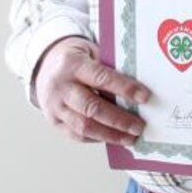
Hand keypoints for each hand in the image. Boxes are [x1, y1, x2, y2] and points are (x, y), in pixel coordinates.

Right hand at [34, 37, 150, 143]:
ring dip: (110, 135)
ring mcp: (54, 106)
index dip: (124, 88)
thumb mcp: (91, 53)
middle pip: (92, 107)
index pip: (101, 77)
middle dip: (119, 119)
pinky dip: (98, 138)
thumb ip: (109, 68)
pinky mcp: (54, 122)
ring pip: (84, 126)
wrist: (47, 67)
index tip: (144, 97)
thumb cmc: (78, 60)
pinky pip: (77, 135)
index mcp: (72, 64)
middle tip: (139, 126)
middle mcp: (60, 86)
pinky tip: (113, 138)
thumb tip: (136, 91)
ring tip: (130, 138)